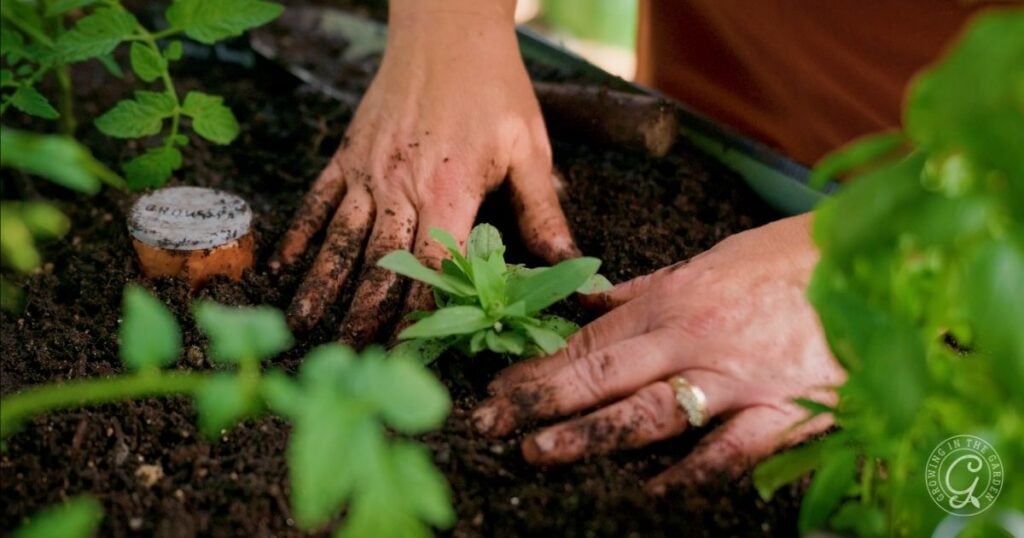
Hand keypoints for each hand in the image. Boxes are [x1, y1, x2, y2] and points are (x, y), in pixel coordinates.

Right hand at [270, 1, 576, 342]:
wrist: (447, 27)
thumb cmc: (494, 86)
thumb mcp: (529, 148)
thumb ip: (543, 212)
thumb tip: (572, 266)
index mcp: (449, 192)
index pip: (432, 268)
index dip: (419, 315)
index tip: (408, 355)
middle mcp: (400, 187)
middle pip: (378, 265)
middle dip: (363, 316)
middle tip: (349, 360)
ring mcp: (367, 171)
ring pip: (340, 240)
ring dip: (320, 286)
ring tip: (304, 327)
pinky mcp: (347, 153)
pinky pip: (318, 201)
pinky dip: (298, 234)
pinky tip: (282, 266)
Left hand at [473, 214, 844, 491]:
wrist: (875, 261)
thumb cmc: (788, 257)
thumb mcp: (708, 260)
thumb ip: (645, 289)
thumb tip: (588, 300)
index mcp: (673, 299)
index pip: (589, 340)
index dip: (538, 368)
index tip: (498, 389)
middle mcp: (694, 338)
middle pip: (602, 374)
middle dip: (539, 401)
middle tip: (489, 424)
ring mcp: (737, 378)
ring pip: (650, 413)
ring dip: (590, 436)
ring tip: (540, 453)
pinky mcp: (784, 411)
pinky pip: (730, 450)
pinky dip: (691, 474)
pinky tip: (654, 493)